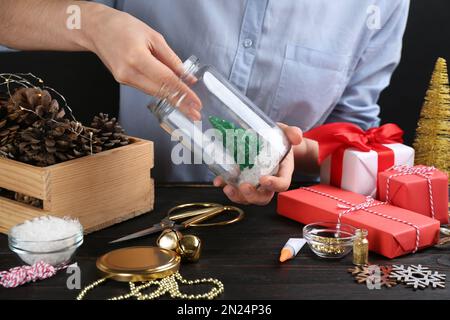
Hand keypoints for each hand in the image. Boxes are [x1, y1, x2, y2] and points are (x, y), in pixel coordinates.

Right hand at [84, 6, 201, 118]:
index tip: (196, 103)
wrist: (96, 29)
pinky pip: (146, 88)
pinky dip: (160, 91)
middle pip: (160, 92)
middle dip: (180, 103)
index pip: (166, 80)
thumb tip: (187, 77)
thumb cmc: (123, 27)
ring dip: (172, 100)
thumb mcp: (153, 37)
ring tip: (188, 107)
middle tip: (196, 113)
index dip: (183, 93)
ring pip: (154, 92)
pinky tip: (172, 94)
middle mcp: (128, 72)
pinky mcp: (123, 82)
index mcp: (137, 58)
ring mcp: (124, 79)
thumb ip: (172, 59)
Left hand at [213, 123, 302, 204]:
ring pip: (247, 198)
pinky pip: (234, 188)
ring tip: (227, 187)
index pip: (282, 185)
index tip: (263, 179)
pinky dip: (225, 185)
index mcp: (282, 173)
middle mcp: (268, 183)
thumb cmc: (279, 140)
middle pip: (263, 197)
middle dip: (253, 195)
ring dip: (237, 196)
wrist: (269, 142)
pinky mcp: (241, 181)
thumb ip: (292, 133)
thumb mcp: (286, 134)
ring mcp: (254, 184)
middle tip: (244, 186)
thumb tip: (296, 136)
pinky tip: (218, 181)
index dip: (274, 185)